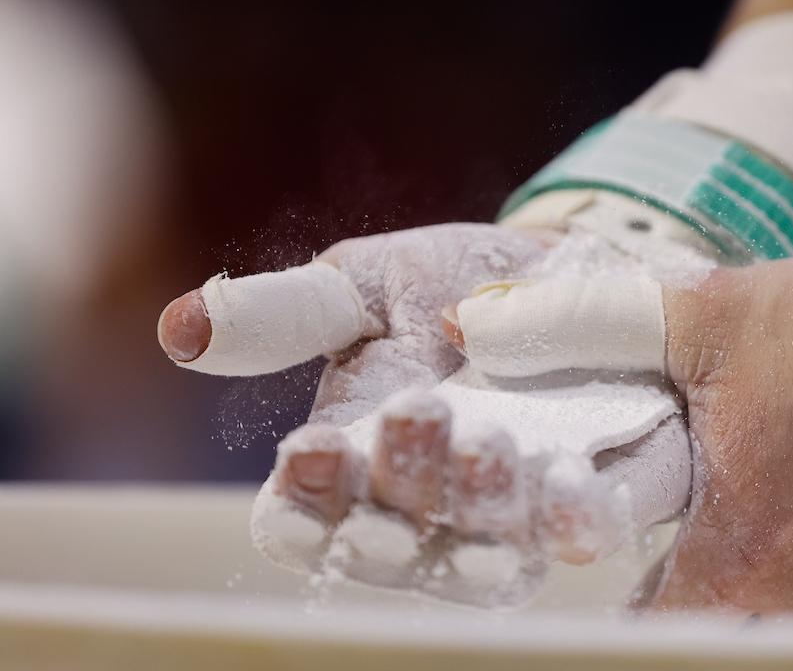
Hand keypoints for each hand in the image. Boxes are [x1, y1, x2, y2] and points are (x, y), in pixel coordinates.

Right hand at [159, 221, 695, 604]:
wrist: (560, 273)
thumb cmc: (446, 284)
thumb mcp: (364, 284)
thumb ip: (285, 314)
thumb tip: (177, 332)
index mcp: (352, 460)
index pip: (302, 515)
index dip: (303, 499)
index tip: (317, 448)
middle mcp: (421, 508)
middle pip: (390, 543)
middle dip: (400, 486)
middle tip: (417, 412)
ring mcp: (503, 517)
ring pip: (481, 555)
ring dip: (480, 510)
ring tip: (489, 443)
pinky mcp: (581, 503)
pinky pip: (574, 536)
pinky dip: (568, 521)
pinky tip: (570, 483)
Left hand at [448, 232, 792, 613]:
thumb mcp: (708, 317)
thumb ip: (583, 326)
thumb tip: (475, 320)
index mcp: (740, 546)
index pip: (653, 635)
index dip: (634, 625)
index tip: (634, 604)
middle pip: (732, 652)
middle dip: (711, 627)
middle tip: (712, 587)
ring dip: (786, 623)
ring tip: (781, 580)